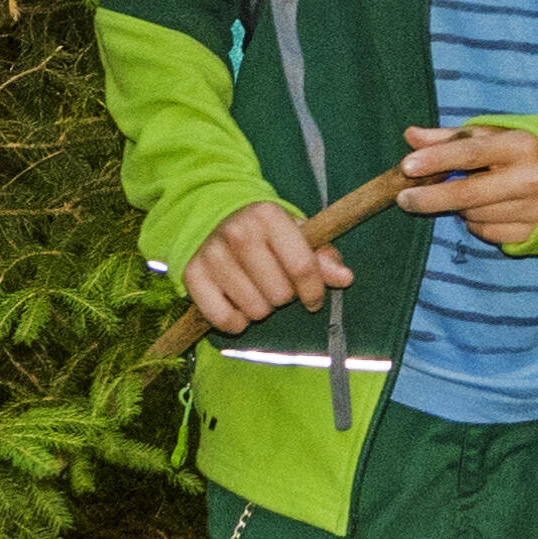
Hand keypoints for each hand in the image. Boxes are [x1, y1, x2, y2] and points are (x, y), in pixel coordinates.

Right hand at [184, 201, 351, 335]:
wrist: (218, 221)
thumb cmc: (268, 234)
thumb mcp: (298, 235)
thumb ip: (324, 257)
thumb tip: (345, 278)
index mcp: (269, 216)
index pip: (302, 267)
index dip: (314, 290)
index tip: (313, 299)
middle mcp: (238, 232)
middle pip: (279, 294)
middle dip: (284, 297)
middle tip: (276, 285)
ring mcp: (212, 254)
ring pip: (254, 310)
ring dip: (261, 308)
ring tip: (257, 290)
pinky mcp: (192, 275)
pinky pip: (224, 320)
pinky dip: (235, 322)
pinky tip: (237, 304)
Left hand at [397, 123, 537, 246]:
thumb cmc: (531, 148)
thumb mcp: (499, 133)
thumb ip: (453, 137)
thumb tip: (411, 136)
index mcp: (521, 146)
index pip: (470, 153)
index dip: (436, 159)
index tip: (407, 166)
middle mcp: (529, 179)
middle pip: (466, 194)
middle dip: (428, 198)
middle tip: (404, 198)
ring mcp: (533, 209)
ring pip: (473, 216)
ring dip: (459, 208)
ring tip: (469, 195)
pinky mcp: (533, 232)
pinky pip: (488, 233)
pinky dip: (478, 224)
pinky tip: (487, 209)